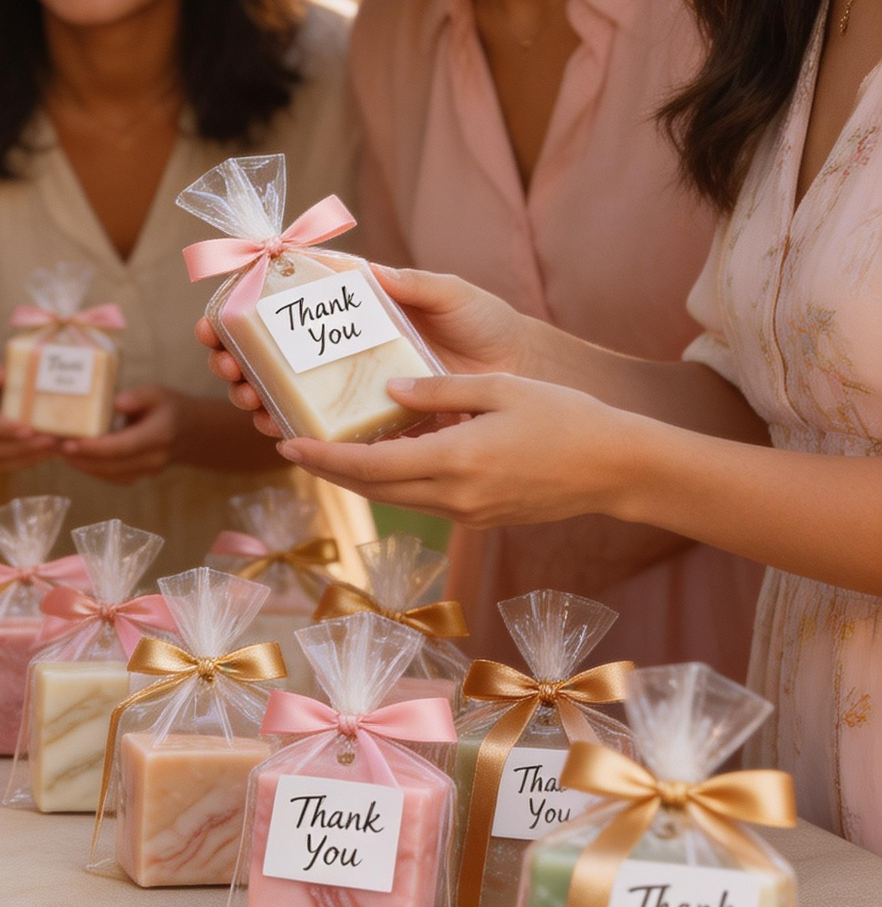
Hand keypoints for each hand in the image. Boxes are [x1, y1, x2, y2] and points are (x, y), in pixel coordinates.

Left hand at [55, 385, 188, 482]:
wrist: (191, 433)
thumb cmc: (169, 407)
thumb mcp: (157, 393)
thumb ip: (137, 397)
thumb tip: (113, 402)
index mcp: (159, 435)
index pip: (122, 446)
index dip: (94, 447)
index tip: (69, 442)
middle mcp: (153, 459)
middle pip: (111, 465)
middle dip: (79, 458)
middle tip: (53, 444)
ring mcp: (147, 472)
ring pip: (109, 474)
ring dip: (81, 465)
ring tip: (57, 449)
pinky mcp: (139, 476)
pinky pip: (111, 477)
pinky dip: (90, 468)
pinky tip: (73, 457)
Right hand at [197, 265, 533, 437]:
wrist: (524, 374)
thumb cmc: (486, 324)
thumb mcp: (446, 292)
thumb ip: (406, 282)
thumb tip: (359, 268)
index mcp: (352, 315)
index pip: (283, 311)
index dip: (240, 316)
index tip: (214, 322)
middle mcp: (344, 353)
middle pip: (271, 358)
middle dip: (234, 363)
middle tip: (225, 366)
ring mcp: (355, 390)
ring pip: (286, 396)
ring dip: (253, 398)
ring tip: (247, 398)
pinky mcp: (373, 425)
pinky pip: (324, 432)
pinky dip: (292, 432)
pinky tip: (276, 431)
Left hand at [273, 371, 664, 527]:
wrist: (618, 469)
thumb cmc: (565, 418)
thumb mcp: (499, 389)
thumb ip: (439, 391)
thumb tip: (389, 391)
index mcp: (457, 462)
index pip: (371, 467)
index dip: (325, 459)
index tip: (288, 445)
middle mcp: (457, 497)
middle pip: (375, 490)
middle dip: (330, 471)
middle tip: (293, 448)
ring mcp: (471, 513)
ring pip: (397, 499)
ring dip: (360, 479)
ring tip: (329, 453)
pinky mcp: (483, 517)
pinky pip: (424, 501)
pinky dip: (395, 482)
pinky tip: (384, 460)